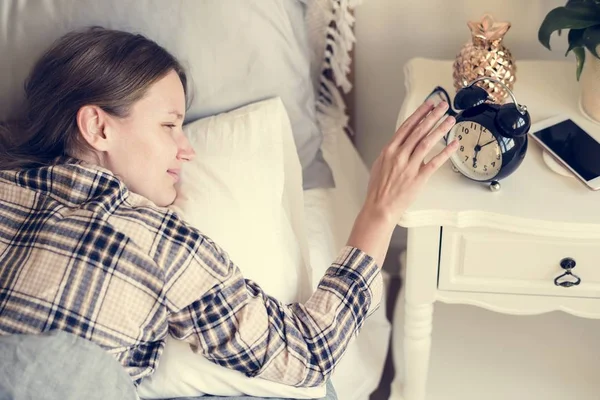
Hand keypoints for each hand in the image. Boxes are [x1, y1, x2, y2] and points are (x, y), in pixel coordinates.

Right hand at [346, 100, 457, 267]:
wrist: (379, 207)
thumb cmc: (378, 189)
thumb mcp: (380, 164)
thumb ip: (392, 152)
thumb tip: (401, 142)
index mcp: (389, 150)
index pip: (407, 127)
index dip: (419, 114)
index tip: (428, 105)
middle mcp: (399, 155)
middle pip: (419, 131)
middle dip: (432, 116)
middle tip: (443, 106)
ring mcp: (409, 166)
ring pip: (427, 143)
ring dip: (440, 129)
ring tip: (450, 120)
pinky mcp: (418, 178)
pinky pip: (435, 162)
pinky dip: (445, 152)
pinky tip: (454, 144)